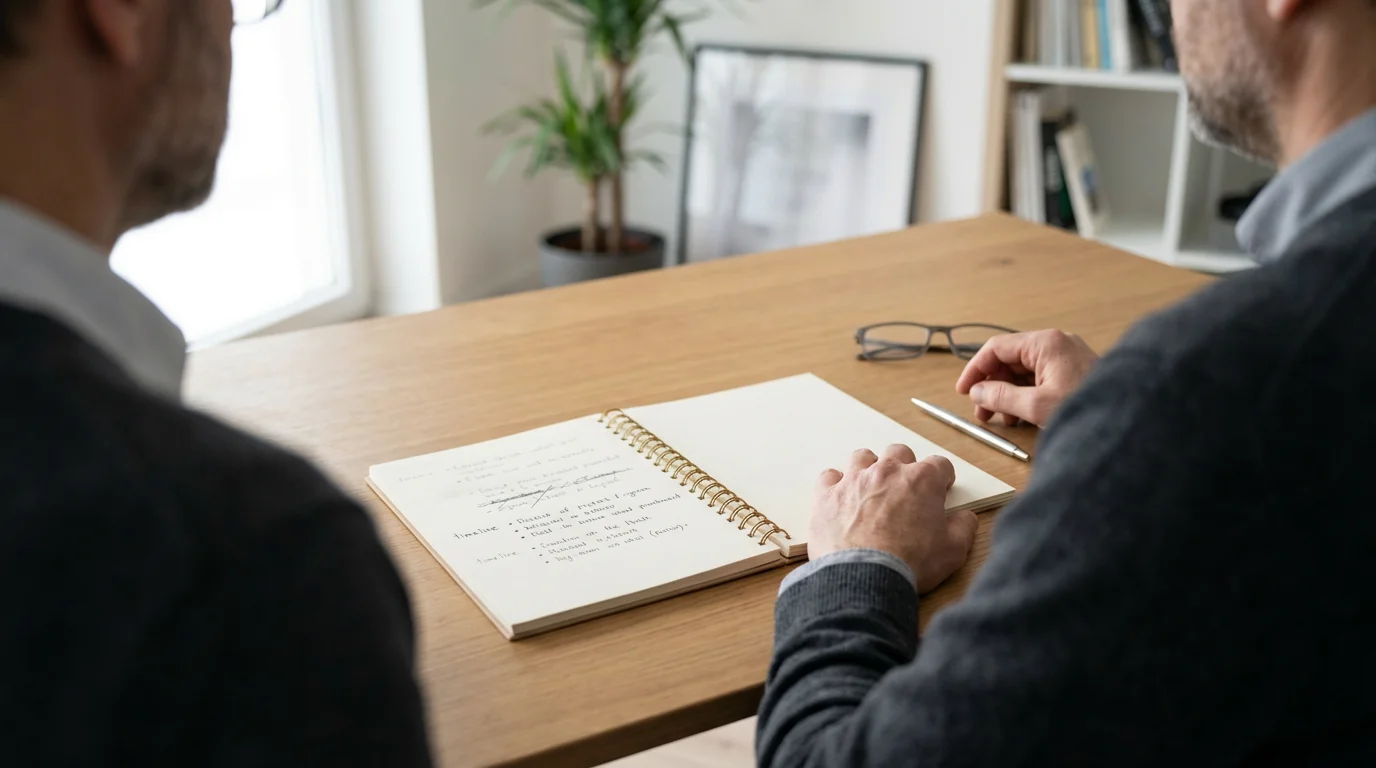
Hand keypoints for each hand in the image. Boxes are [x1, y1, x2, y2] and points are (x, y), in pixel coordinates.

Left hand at [810, 445, 978, 593]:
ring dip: (869, 469)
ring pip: (863, 458)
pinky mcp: (827, 495)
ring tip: (872, 490)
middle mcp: (887, 472)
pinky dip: (835, 485)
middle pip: (899, 453)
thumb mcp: (953, 550)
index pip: (939, 465)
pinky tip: (841, 498)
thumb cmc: (909, 562)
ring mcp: (855, 480)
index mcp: (922, 480)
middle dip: (906, 467)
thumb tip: (964, 518)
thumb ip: (963, 528)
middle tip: (906, 490)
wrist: (865, 576)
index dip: (942, 478)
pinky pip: (829, 476)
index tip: (941, 488)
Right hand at [955, 330, 1098, 427]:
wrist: (1131, 420)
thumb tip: (978, 391)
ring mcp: (1067, 357)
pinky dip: (1026, 394)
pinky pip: (1040, 378)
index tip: (963, 390)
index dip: (975, 369)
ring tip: (1002, 418)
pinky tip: (1022, 415)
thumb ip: (1000, 396)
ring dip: (1007, 393)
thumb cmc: (1089, 408)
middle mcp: (1056, 344)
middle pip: (1010, 359)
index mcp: (1046, 343)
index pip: (996, 348)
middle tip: (982, 411)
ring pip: (1024, 371)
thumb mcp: (1036, 405)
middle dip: (992, 385)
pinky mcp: (1074, 371)